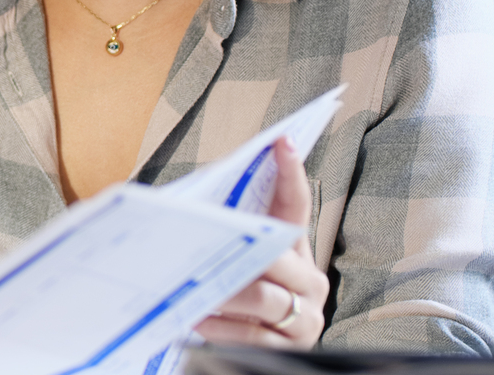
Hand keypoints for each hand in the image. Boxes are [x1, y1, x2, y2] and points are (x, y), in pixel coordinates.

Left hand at [195, 138, 329, 349]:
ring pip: (265, 298)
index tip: (282, 141)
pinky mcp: (292, 350)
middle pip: (277, 257)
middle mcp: (310, 282)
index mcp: (297, 251)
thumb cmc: (237, 298)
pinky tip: (198, 320)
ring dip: (226, 293)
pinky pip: (254, 336)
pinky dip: (222, 328)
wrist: (256, 358)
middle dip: (244, 250)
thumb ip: (228, 237)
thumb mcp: (238, 265)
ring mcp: (305, 319)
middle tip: (212, 241)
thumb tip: (183, 206)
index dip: (291, 172)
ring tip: (194, 288)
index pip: (296, 206)